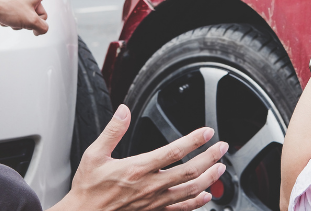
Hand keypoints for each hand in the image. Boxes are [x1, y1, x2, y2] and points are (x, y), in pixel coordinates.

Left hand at [0, 0, 70, 34]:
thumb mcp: (30, 21)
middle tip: (28, 24)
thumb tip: (42, 30)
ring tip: (13, 20)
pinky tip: (5, 20)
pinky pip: (17, 15)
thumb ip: (42, 27)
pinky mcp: (9, 3)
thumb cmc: (8, 7)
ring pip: (27, 15)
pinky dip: (13, 20)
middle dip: (35, 20)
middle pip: (40, 10)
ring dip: (22, 22)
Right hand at [53, 105, 227, 210]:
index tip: (207, 132)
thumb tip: (123, 110)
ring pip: (189, 191)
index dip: (193, 140)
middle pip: (188, 171)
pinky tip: (206, 196)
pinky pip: (180, 209)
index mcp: (136, 169)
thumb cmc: (88, 187)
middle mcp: (149, 187)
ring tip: (220, 168)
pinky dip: (196, 203)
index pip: (173, 151)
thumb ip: (112, 131)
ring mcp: (153, 202)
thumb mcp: (93, 154)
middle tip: (222, 147)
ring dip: (208, 179)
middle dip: (209, 158)